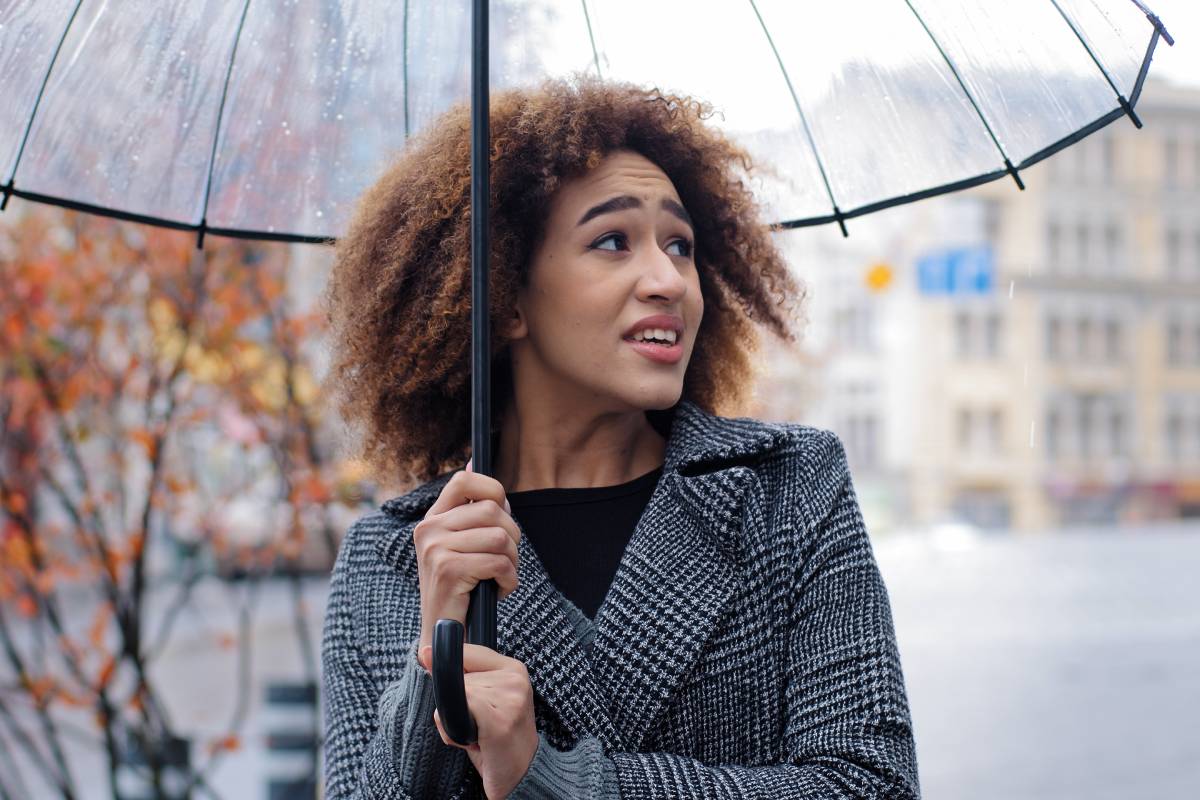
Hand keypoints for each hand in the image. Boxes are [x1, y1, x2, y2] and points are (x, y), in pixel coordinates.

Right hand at [413, 457, 519, 651]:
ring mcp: (435, 549)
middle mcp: (428, 530)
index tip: (501, 515)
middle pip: (494, 510)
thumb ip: (470, 509)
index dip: (493, 491)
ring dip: (512, 562)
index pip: (465, 482)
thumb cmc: (461, 591)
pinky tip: (498, 592)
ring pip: (501, 536)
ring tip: (499, 578)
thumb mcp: (463, 544)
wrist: (442, 638)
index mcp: (432, 520)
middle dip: (512, 537)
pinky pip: (499, 562)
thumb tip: (474, 461)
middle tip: (504, 561)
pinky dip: (509, 580)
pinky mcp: (448, 570)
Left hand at [419, 642, 538, 799]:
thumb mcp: (482, 699)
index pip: (467, 651)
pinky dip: (454, 731)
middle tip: (476, 725)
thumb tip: (424, 652)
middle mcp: (515, 679)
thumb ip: (458, 675)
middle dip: (455, 704)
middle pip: (458, 676)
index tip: (461, 699)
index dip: (452, 674)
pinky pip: (458, 709)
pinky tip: (475, 742)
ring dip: (453, 721)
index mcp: (514, 668)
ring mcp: (510, 698)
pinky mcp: (500, 720)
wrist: (521, 774)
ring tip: (476, 735)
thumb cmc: (497, 738)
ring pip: (455, 694)